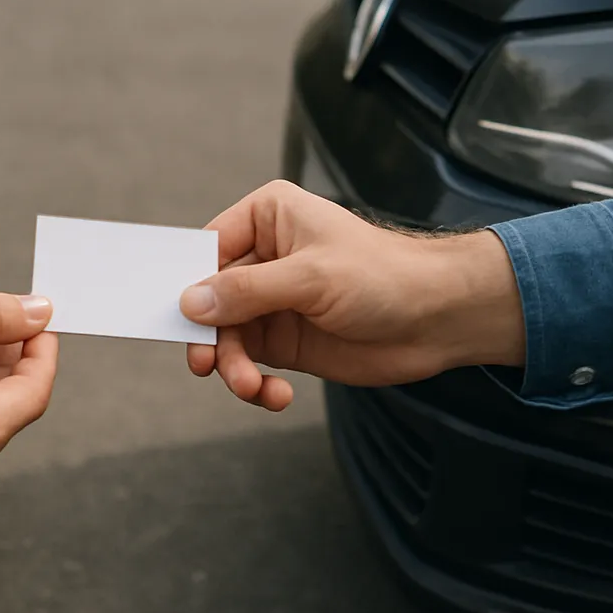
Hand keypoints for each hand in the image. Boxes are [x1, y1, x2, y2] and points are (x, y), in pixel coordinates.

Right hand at [180, 181, 523, 409]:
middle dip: (209, 338)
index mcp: (267, 217)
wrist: (440, 318)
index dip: (186, 285)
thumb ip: (247, 291)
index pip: (206, 248)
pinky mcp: (286, 339)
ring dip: (233, 368)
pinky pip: (249, 363)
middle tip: (208, 367)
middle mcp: (264, 256)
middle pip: (208, 299)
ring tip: (252, 388)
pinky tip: (276, 395)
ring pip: (225, 338)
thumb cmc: (385, 276)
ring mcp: (273, 300)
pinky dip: (254, 383)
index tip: (172, 321)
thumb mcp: (311, 278)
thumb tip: (190, 303)